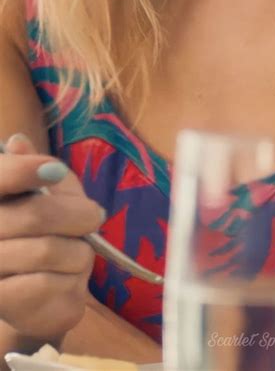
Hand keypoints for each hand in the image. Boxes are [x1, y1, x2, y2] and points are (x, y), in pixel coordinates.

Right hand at [0, 134, 104, 340]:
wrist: (38, 299)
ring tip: (79, 252)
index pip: (0, 177)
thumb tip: (17, 141)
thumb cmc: (45, 235)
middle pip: (35, 215)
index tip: (55, 170)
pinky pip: (48, 284)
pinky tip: (67, 279)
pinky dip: (70, 280)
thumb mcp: (48, 194)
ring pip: (48, 250)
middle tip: (95, 216)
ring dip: (78, 252)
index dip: (24, 170)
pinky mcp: (2, 302)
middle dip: (78, 215)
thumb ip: (35, 168)